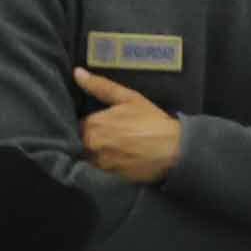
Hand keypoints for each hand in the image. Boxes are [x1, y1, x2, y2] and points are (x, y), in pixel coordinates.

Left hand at [71, 68, 182, 184]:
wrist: (174, 149)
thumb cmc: (152, 121)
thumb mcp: (128, 98)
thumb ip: (100, 86)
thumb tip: (77, 72)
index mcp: (92, 124)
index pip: (76, 125)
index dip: (84, 125)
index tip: (95, 125)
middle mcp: (91, 144)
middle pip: (78, 142)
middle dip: (85, 140)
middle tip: (104, 138)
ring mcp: (98, 163)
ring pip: (85, 158)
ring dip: (90, 155)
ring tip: (107, 151)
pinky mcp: (107, 177)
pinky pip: (94, 172)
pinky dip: (98, 168)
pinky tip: (109, 163)